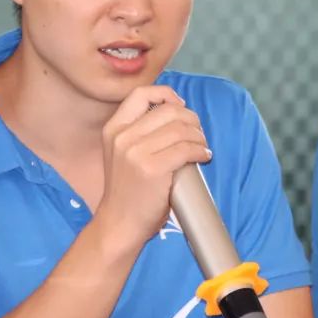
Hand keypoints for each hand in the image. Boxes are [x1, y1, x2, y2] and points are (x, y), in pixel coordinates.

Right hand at [96, 86, 211, 248]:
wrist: (119, 224)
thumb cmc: (128, 191)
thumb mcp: (122, 153)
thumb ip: (139, 132)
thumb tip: (178, 113)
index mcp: (113, 129)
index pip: (140, 94)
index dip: (166, 94)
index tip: (180, 105)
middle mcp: (122, 137)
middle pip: (168, 111)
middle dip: (191, 119)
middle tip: (198, 133)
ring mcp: (135, 153)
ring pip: (181, 129)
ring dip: (198, 137)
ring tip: (202, 147)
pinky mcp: (152, 169)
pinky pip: (186, 149)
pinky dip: (200, 151)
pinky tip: (203, 157)